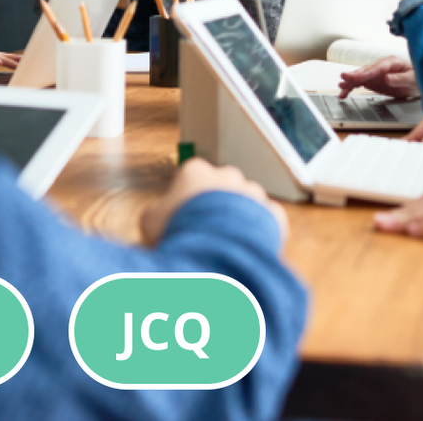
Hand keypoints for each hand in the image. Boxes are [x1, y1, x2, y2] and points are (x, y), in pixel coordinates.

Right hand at [140, 158, 288, 248]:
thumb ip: (154, 213)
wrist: (218, 251)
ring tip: (224, 244)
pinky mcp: (272, 213)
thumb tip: (154, 216)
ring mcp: (252, 193)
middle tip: (204, 232)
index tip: (182, 218)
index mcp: (196, 171)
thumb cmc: (180, 233)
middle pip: (220, 187)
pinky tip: (244, 248)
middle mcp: (227, 175)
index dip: (185, 199)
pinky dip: (258, 233)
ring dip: (237, 219)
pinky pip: (266, 221)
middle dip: (214, 206)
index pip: (190, 177)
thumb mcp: (149, 223)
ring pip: (245, 203)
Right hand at [338, 56, 419, 99]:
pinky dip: (351, 88)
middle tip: (343, 78)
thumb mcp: (413, 79)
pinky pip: (360, 83)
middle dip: (354, 75)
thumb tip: (388, 78)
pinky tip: (344, 93)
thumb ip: (401, 79)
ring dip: (350, 82)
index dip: (366, 72)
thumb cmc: (417, 78)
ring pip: (360, 76)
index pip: (377, 67)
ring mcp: (375, 73)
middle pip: (366, 70)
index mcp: (392, 62)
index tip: (357, 77)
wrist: (418, 82)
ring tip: (341, 87)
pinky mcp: (372, 80)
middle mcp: (381, 66)